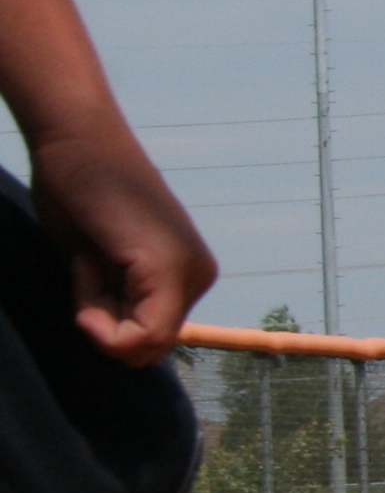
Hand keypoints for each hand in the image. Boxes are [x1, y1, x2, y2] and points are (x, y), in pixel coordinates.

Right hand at [26, 124, 215, 364]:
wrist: (77, 139)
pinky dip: (96, 314)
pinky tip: (90, 261)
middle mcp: (199, 275)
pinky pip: (138, 335)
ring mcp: (189, 272)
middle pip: (146, 349)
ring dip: (98, 317)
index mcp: (187, 275)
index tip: (88, 277)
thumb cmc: (78, 193)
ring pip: (141, 347)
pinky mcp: (169, 268)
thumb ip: (118, 303)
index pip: (148, 341)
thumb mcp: (99, 265)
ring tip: (92, 258)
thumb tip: (129, 353)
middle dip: (105, 326)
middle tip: (89, 268)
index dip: (105, 328)